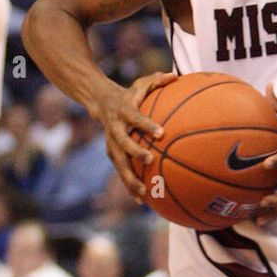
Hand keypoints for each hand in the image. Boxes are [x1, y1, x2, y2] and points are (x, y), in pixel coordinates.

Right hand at [89, 71, 177, 199]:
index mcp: (124, 112)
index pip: (136, 118)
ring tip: (143, 193)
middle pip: (123, 143)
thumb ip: (158, 80)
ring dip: (129, 178)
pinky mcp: (112, 154)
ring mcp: (112, 144)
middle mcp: (115, 129)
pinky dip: (129, 186)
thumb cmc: (129, 94)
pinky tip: (142, 201)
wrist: (100, 103)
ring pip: (119, 163)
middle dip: (135, 152)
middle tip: (150, 159)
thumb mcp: (141, 84)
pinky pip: (121, 171)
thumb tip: (176, 76)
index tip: (160, 132)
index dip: (146, 125)